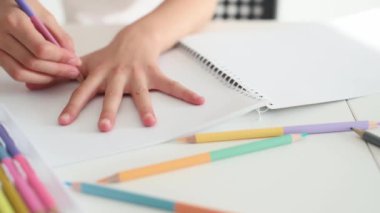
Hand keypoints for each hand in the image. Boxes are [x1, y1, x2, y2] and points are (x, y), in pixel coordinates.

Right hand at [0, 0, 80, 84]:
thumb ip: (57, 33)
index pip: (40, 48)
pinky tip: (48, 75)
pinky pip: (14, 73)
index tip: (74, 60)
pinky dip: (33, 78)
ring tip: (62, 75)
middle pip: (32, 63)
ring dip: (45, 78)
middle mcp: (0, 36)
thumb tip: (71, 54)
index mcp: (14, 21)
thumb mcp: (40, 12)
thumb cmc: (18, 4)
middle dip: (57, 70)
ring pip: (21, 73)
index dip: (60, 57)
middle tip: (73, 71)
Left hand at [58, 26, 204, 131]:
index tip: (65, 121)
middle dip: (109, 110)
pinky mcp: (155, 73)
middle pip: (112, 94)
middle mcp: (118, 75)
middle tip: (105, 127)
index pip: (82, 91)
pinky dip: (185, 93)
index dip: (73, 106)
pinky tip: (198, 101)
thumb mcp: (87, 63)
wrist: (134, 37)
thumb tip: (33, 85)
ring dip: (146, 108)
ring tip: (150, 123)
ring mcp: (138, 74)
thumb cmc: (110, 55)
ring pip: (141, 93)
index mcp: (100, 74)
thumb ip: (67, 76)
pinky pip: (171, 85)